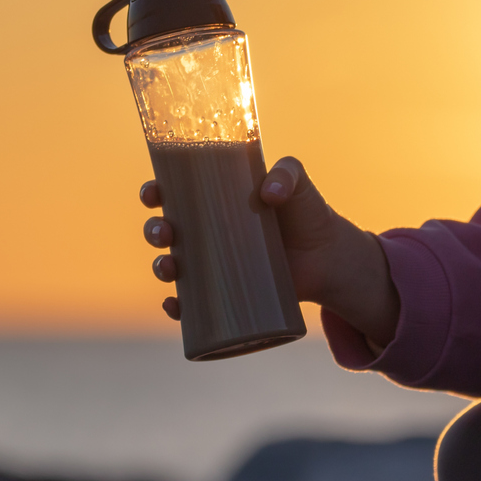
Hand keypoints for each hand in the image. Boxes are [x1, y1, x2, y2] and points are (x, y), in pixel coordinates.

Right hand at [140, 155, 399, 347]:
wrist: (326, 256)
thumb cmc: (306, 212)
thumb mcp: (298, 183)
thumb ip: (287, 174)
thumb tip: (268, 194)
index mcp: (214, 200)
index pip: (173, 192)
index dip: (154, 192)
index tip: (153, 194)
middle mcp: (207, 231)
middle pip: (165, 230)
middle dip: (154, 231)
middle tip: (165, 232)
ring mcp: (214, 264)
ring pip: (172, 265)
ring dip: (160, 267)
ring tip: (170, 268)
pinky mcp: (226, 292)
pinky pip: (191, 302)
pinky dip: (177, 306)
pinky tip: (174, 306)